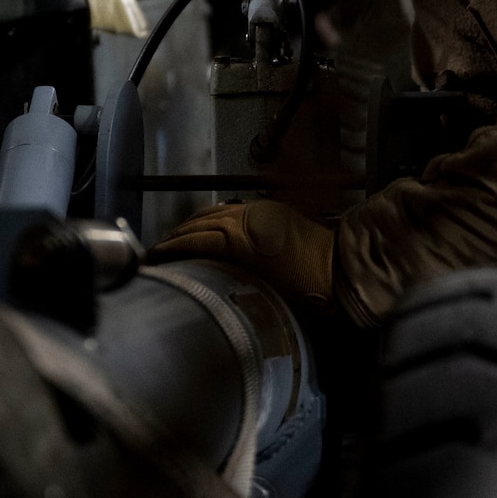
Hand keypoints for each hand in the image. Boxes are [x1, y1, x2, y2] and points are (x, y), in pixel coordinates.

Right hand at [149, 200, 336, 309]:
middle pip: (199, 223)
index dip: (170, 248)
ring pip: (213, 213)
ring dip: (191, 226)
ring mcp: (258, 211)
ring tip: (175, 240)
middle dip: (176, 236)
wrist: (344, 269)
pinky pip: (230, 211)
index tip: (153, 257)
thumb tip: (205, 270)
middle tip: (157, 250)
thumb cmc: (309, 287)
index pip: (194, 239)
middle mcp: (246, 218)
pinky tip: (206, 229)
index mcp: (241, 237)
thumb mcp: (264, 286)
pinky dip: (211, 219)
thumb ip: (230, 272)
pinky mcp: (270, 211)